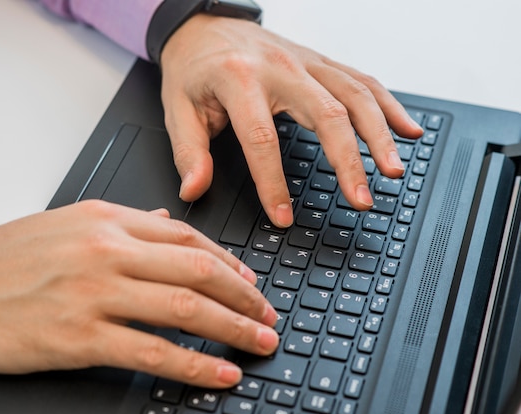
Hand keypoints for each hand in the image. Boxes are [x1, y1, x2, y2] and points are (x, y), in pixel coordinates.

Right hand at [0, 201, 277, 387]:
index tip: (248, 281)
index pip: (187, 236)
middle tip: (267, 314)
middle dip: (243, 296)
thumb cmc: (2, 256)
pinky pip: (153, 351)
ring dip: (232, 329)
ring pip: (185, 308)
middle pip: (197, 270)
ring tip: (259, 342)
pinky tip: (218, 373)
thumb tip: (166, 222)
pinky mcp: (80, 337)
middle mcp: (107, 250)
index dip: (227, 261)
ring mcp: (96, 293)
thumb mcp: (67, 223)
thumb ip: (124, 224)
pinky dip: (194, 365)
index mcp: (107, 220)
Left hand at [160, 14, 422, 226]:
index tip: (283, 217)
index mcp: (239, 79)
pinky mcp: (320, 62)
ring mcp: (305, 61)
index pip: (262, 139)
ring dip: (379, 134)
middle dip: (348, 160)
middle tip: (361, 198)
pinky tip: (407, 130)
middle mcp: (280, 67)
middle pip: (327, 113)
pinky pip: (362, 80)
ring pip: (355, 94)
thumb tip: (195, 189)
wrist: (203, 24)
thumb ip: (189, 151)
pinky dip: (389, 105)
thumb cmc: (192, 67)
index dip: (273, 183)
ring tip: (392, 171)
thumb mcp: (177, 109)